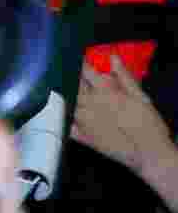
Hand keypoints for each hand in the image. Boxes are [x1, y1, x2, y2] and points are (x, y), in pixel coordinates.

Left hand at [74, 61, 177, 186]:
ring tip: (71, 93)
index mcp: (105, 91)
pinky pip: (66, 123)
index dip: (82, 65)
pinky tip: (67, 113)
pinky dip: (64, 116)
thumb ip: (125, 77)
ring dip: (68, 95)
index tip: (79, 61)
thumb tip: (113, 59)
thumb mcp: (141, 97)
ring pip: (67, 102)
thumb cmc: (148, 124)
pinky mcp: (81, 136)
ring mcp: (82, 120)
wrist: (148, 153)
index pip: (85, 71)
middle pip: (73, 86)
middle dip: (73, 79)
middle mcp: (89, 104)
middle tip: (75, 77)